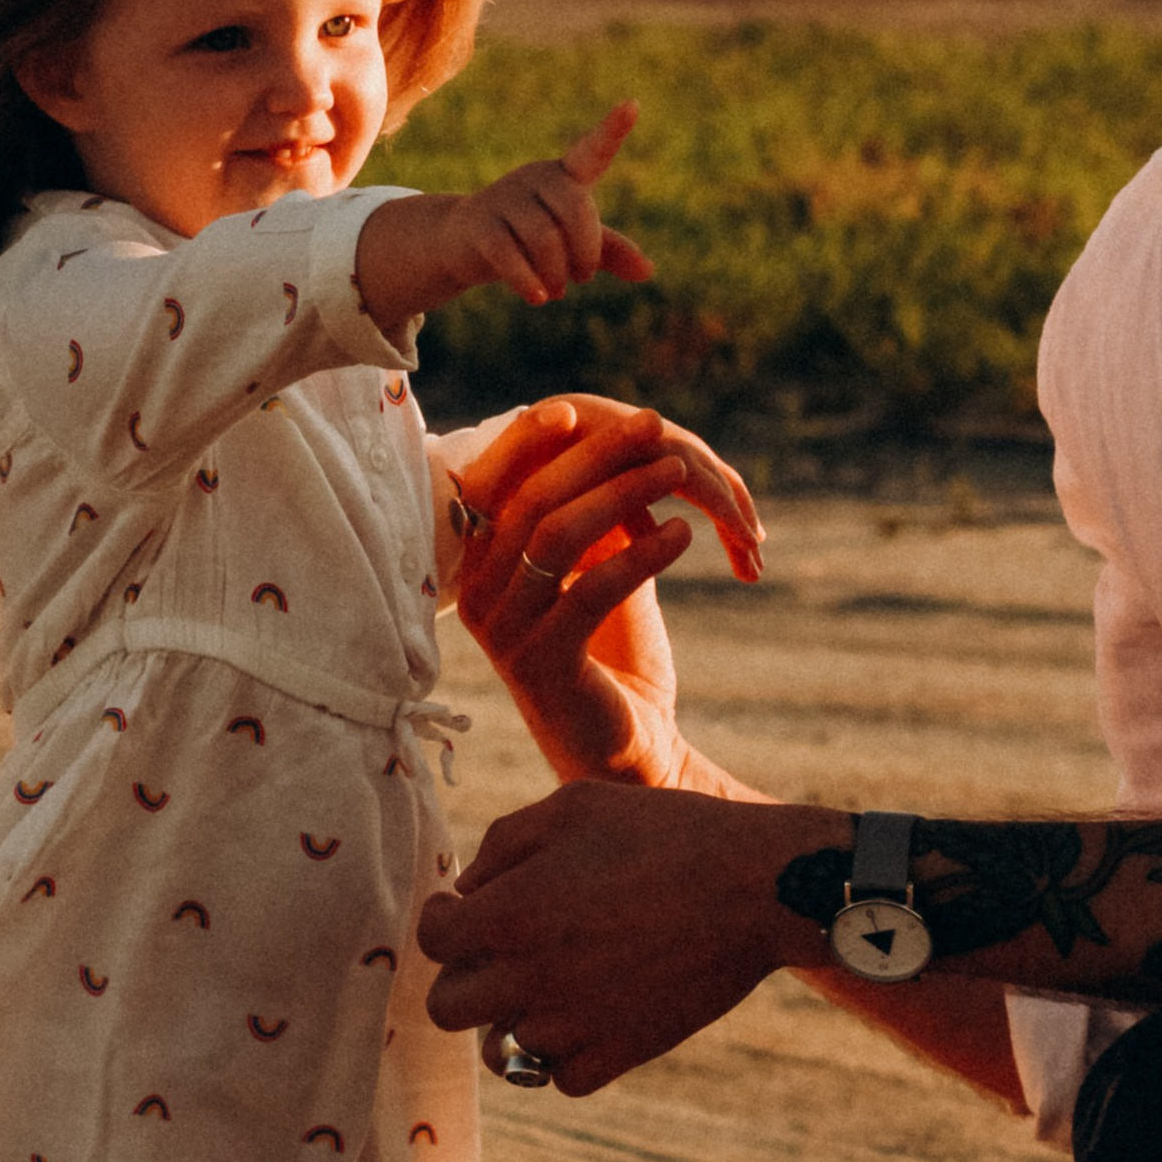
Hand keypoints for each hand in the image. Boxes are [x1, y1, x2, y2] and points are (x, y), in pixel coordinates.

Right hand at [353, 102, 647, 333]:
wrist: (464, 244)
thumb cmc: (529, 237)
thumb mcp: (572, 242)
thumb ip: (610, 251)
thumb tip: (648, 271)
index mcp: (564, 176)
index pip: (592, 151)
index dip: (612, 131)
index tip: (633, 106)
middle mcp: (535, 177)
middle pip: (576, 212)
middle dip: (586, 252)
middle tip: (582, 278)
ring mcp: (503, 198)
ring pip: (545, 239)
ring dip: (558, 274)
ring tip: (557, 290)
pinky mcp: (478, 225)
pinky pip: (510, 255)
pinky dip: (529, 282)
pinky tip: (538, 298)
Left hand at [417, 777, 845, 1091]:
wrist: (754, 887)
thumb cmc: (663, 833)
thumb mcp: (573, 807)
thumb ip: (504, 843)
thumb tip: (468, 888)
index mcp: (510, 913)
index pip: (431, 940)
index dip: (439, 918)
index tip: (458, 909)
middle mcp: (530, 977)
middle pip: (447, 1008)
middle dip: (461, 976)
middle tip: (493, 953)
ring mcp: (574, 1024)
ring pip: (500, 1050)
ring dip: (509, 1018)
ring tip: (541, 985)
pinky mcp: (620, 1053)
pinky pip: (560, 1076)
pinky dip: (563, 1052)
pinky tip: (584, 1012)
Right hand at [454, 398, 762, 789]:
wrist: (623, 752)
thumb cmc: (610, 657)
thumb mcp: (596, 574)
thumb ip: (595, 520)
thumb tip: (617, 446)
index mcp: (480, 570)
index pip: (491, 487)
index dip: (527, 444)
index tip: (575, 409)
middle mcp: (478, 598)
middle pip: (531, 503)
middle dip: (594, 456)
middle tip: (651, 425)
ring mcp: (505, 633)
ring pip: (556, 538)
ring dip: (623, 494)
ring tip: (677, 472)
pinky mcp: (543, 662)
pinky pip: (592, 590)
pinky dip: (642, 554)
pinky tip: (683, 533)